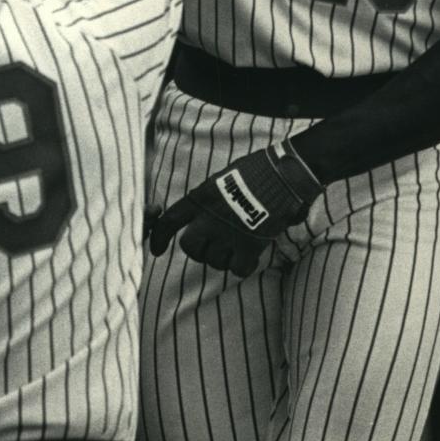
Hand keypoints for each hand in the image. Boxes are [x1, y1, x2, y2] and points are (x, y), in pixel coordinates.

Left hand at [146, 142, 323, 276]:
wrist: (283, 175)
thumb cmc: (255, 171)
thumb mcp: (221, 179)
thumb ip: (207, 199)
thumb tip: (200, 217)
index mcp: (200, 198)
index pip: (169, 220)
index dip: (158, 238)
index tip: (157, 250)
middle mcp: (209, 218)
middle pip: (189, 247)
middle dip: (199, 252)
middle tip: (212, 248)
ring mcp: (228, 233)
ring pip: (213, 261)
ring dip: (223, 259)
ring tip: (237, 246)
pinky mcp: (249, 245)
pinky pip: (237, 269)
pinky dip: (243, 266)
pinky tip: (250, 256)